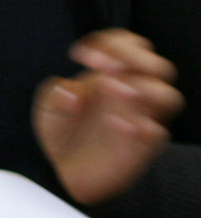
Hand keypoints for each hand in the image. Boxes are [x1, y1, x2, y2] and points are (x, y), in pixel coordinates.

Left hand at [34, 30, 184, 204]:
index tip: (82, 55)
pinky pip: (157, 132)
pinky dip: (140, 125)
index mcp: (111, 76)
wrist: (65, 174)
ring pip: (169, 96)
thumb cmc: (62, 133)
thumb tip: (73, 92)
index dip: (112, 43)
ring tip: (112, 90)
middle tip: (105, 68)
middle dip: (134, 59)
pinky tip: (116, 125)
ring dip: (144, 89)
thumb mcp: (47, 109)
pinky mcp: (143, 147)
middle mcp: (133, 94)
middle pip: (158, 66)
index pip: (130, 46)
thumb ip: (55, 95)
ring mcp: (142, 119)